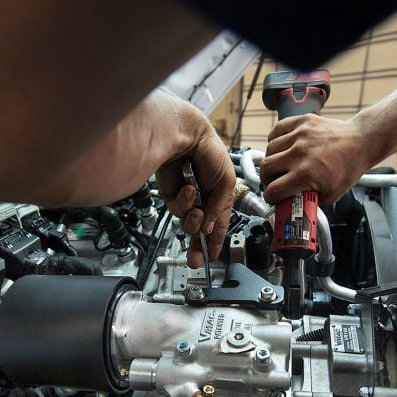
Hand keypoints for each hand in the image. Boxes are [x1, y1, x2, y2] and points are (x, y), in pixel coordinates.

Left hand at [154, 101, 234, 267]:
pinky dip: (183, 202)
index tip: (212, 257)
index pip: (219, 225)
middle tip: (196, 260)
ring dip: (193, 219)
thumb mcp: (226, 184)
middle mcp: (203, 199)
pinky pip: (177, 209)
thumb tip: (208, 229)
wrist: (186, 136)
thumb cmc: (210, 152)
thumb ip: (219, 209)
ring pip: (187, 222)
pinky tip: (187, 189)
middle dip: (198, 246)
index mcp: (220, 197)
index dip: (216, 242)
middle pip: (200, 230)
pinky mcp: (170, 194)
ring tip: (197, 209)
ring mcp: (186, 198)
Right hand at [260, 114, 371, 204]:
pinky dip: (275, 140)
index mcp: (306, 174)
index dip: (271, 197)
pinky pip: (277, 130)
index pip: (274, 190)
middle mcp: (299, 153)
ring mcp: (299, 135)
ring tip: (279, 164)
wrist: (361, 142)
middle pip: (265, 168)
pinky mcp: (301, 121)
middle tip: (274, 181)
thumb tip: (292, 204)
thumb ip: (308, 200)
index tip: (273, 197)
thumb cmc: (348, 167)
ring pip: (269, 149)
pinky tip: (281, 147)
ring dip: (271, 160)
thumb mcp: (331, 195)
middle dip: (267, 179)